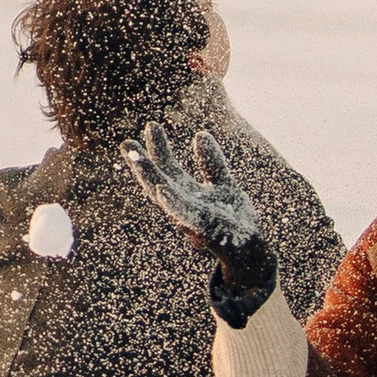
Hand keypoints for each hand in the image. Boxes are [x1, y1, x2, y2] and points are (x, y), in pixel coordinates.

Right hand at [121, 121, 260, 261]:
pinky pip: (184, 215)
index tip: (151, 125)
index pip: (168, 169)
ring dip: (149, 178)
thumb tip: (199, 134)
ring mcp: (190, 219)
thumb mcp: (223, 184)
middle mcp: (182, 206)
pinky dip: (172, 202)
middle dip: (142, 164)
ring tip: (136, 157)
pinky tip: (162, 187)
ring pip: (164, 198)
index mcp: (186, 195)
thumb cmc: (234, 220)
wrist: (250, 251)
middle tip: (126, 142)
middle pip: (158, 182)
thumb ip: (211, 162)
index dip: (158, 149)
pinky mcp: (203, 230)